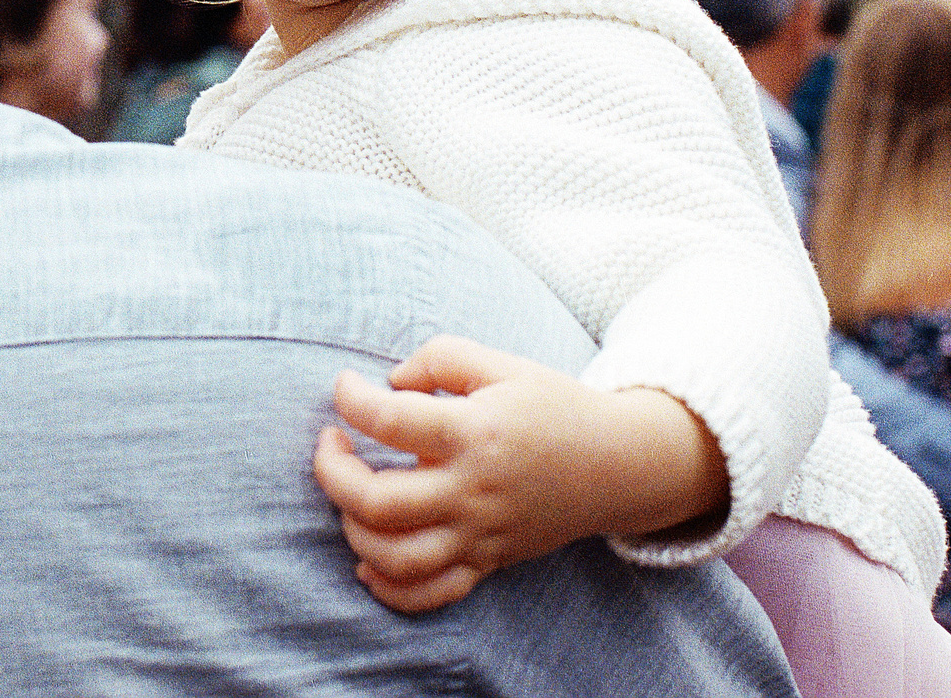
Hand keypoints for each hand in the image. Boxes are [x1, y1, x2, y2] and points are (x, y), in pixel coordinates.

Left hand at [311, 334, 725, 614]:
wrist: (618, 464)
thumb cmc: (554, 406)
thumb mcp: (503, 364)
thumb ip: (440, 357)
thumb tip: (390, 382)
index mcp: (475, 432)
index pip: (390, 420)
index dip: (351, 399)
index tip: (346, 386)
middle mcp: (472, 490)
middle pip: (377, 502)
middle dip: (332, 472)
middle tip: (332, 442)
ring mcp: (479, 534)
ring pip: (394, 557)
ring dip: (352, 530)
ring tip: (350, 495)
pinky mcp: (488, 561)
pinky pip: (430, 594)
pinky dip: (389, 588)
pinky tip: (368, 560)